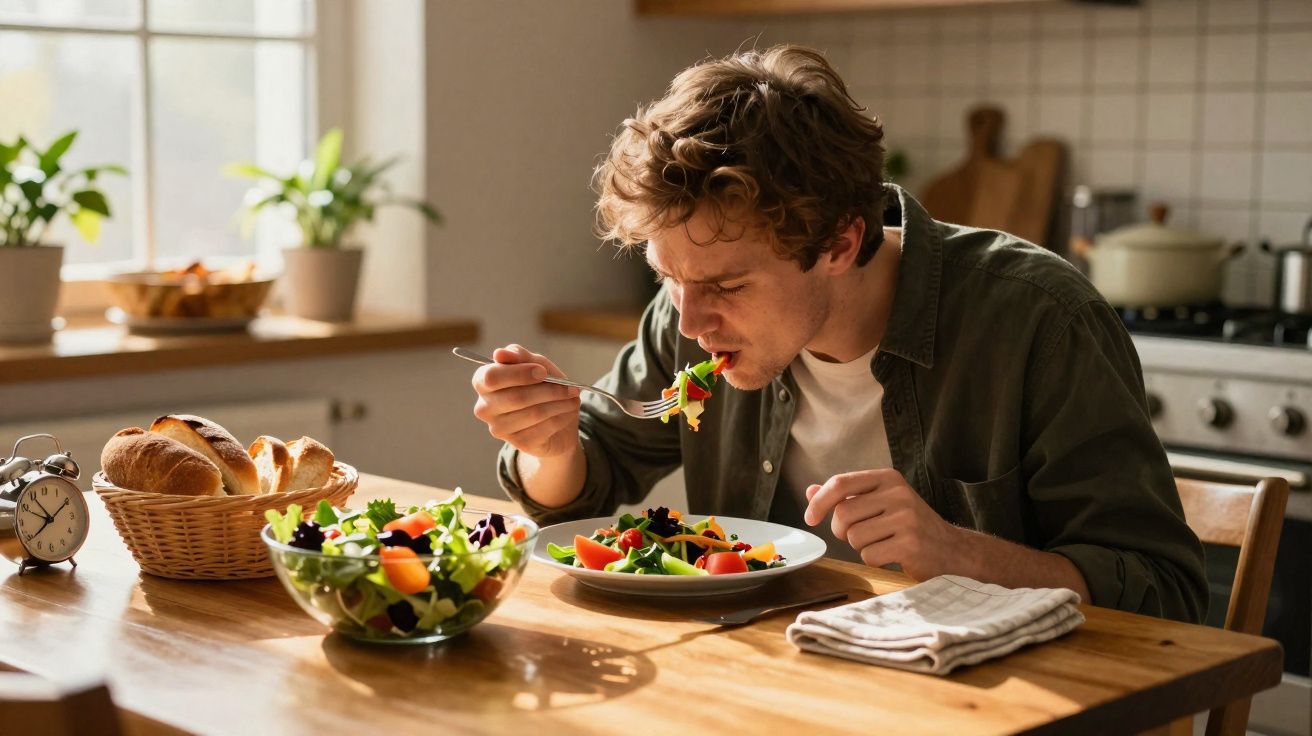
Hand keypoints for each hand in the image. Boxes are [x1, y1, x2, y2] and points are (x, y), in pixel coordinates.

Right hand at [471, 344, 581, 458]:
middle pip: (516, 397)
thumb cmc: (540, 385)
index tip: (543, 372)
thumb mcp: (535, 364)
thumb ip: (520, 356)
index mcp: (483, 381)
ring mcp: (498, 428)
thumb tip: (500, 353)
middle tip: (571, 388)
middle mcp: (485, 407)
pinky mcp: (516, 443)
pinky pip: (542, 429)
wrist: (553, 418)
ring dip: (559, 404)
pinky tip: (567, 412)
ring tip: (573, 398)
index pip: (492, 377)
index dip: (519, 373)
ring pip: (533, 414)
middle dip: (549, 390)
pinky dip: (560, 418)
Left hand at [803, 468, 962, 580]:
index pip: (841, 483)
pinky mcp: (910, 544)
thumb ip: (846, 496)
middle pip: (842, 514)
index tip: (809, 518)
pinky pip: (869, 556)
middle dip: (842, 531)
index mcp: (888, 478)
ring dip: (860, 547)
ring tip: (883, 543)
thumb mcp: (880, 502)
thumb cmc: (909, 525)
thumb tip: (810, 491)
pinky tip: (892, 555)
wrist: (951, 549)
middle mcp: (898, 493)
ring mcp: (906, 518)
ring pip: (854, 537)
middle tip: (861, 535)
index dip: (819, 502)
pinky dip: (874, 560)